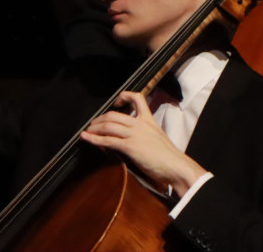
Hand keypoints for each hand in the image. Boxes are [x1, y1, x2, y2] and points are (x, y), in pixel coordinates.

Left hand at [80, 92, 205, 197]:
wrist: (175, 165)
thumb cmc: (168, 156)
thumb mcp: (157, 138)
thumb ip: (144, 134)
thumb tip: (131, 138)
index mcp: (149, 120)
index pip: (137, 98)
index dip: (124, 96)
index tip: (117, 103)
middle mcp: (140, 124)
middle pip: (114, 114)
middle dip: (99, 119)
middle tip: (93, 124)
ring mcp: (135, 134)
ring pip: (108, 125)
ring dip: (94, 128)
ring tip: (87, 131)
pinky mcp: (130, 146)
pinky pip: (108, 140)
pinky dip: (94, 139)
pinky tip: (86, 138)